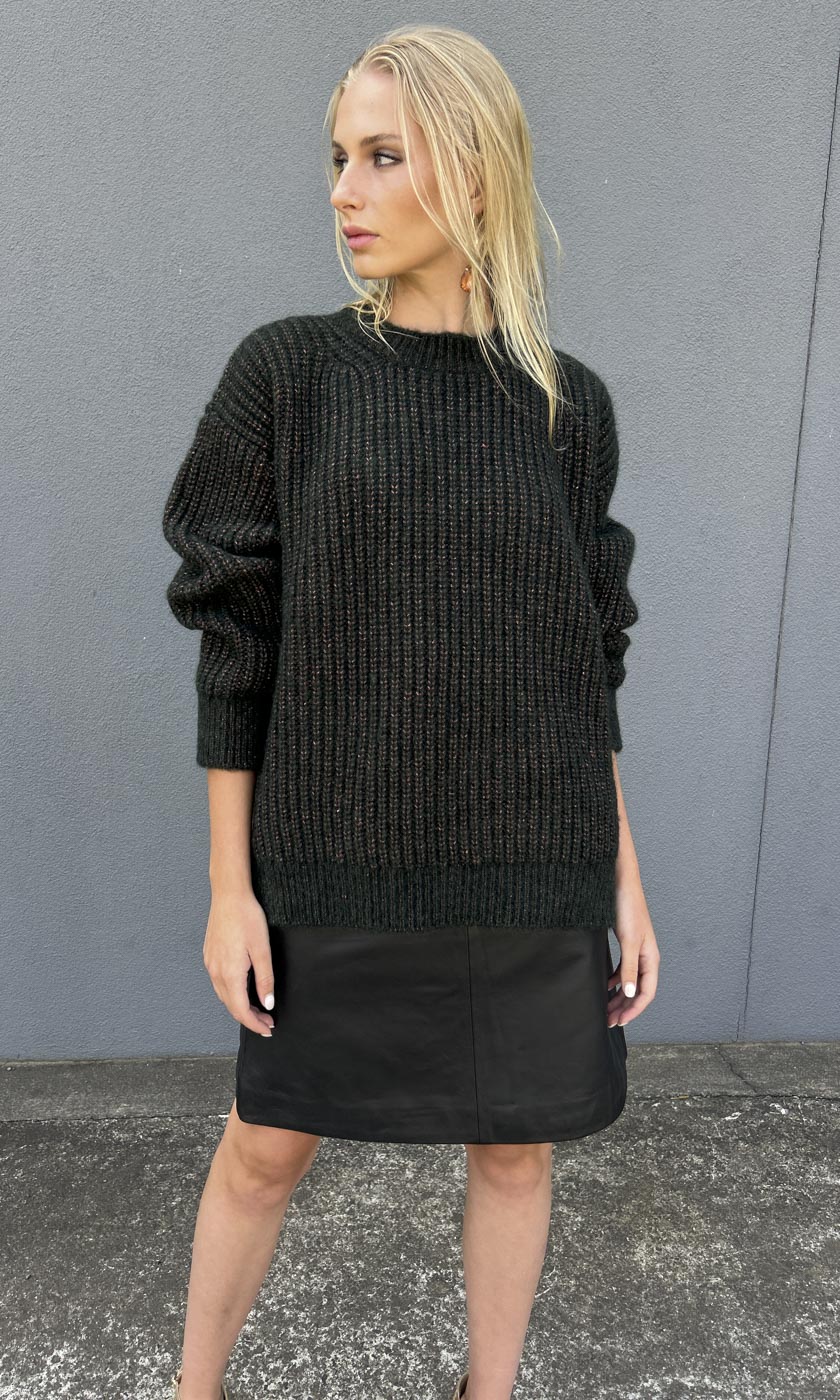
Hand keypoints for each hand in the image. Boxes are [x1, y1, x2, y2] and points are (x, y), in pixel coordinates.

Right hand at [203, 889, 275, 1035]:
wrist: (229, 895)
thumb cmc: (247, 917)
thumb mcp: (262, 949)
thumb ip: (265, 979)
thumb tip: (268, 1003)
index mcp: (230, 973)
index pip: (241, 1010)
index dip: (255, 1024)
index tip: (268, 1029)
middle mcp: (216, 972)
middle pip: (231, 1006)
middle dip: (249, 1018)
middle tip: (267, 1021)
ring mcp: (210, 963)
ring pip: (223, 996)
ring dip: (240, 1006)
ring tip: (258, 1008)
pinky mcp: (209, 955)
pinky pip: (218, 983)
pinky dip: (231, 993)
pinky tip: (242, 989)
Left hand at [607, 880, 659, 1027]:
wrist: (620, 882)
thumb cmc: (628, 907)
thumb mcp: (628, 941)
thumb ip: (629, 968)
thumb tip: (631, 992)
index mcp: (651, 958)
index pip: (646, 993)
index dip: (634, 1010)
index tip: (620, 1022)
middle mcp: (646, 957)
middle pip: (638, 990)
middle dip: (624, 1007)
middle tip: (609, 1020)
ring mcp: (636, 950)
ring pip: (629, 981)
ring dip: (619, 996)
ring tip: (606, 1008)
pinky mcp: (626, 944)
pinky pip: (623, 969)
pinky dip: (614, 980)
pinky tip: (605, 985)